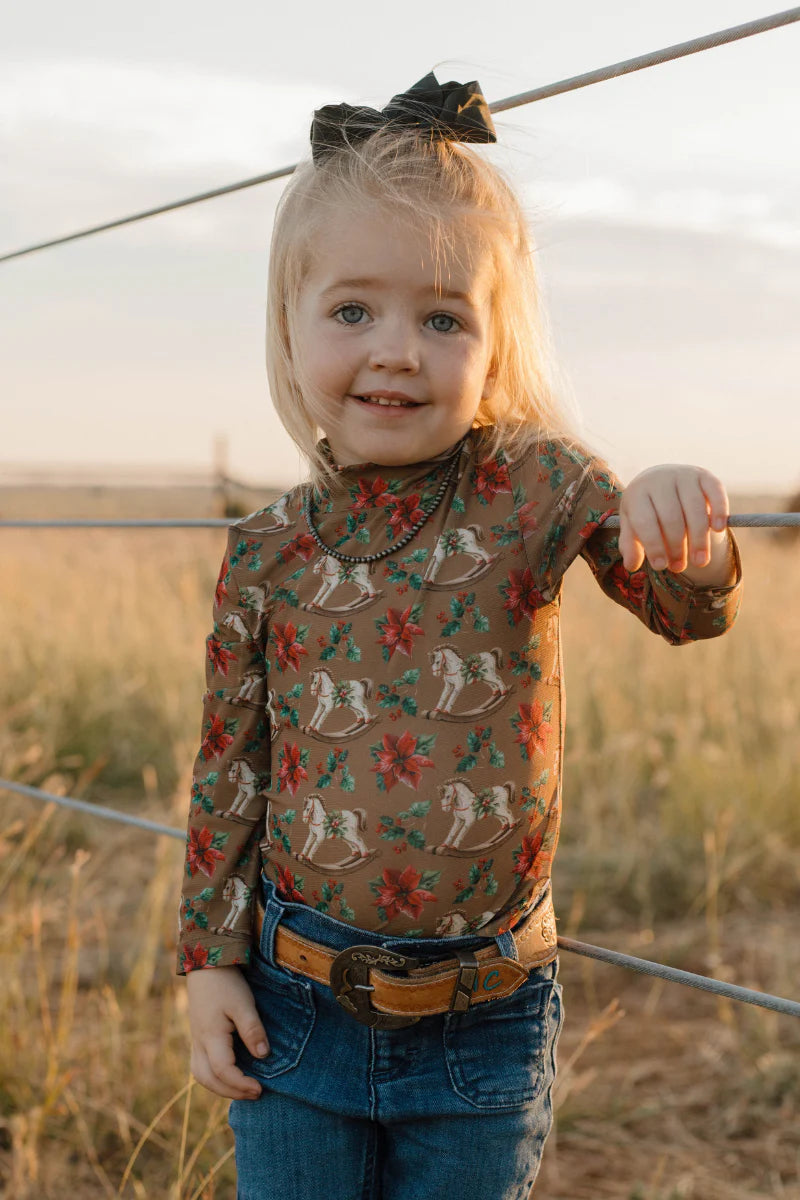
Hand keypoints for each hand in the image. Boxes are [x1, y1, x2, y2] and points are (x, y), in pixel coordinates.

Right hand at [186, 965, 268, 1099]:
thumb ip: (252, 1030)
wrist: (206, 966)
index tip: (260, 1088)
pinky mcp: (197, 1037)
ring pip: (201, 1076)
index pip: (223, 1071)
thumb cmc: (226, 984)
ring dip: (221, 1088)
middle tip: (255, 1093)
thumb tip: (263, 1056)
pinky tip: (231, 1075)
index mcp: (210, 1036)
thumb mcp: (244, 1004)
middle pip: (208, 1080)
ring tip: (243, 1089)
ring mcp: (196, 1041)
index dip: (241, 1084)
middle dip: (231, 1092)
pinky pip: (201, 1066)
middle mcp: (199, 1043)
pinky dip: (215, 1078)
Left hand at [619, 465, 728, 573]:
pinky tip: (718, 530)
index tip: (660, 566)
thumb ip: (630, 545)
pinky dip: (719, 510)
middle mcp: (660, 480)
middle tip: (680, 567)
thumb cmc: (645, 510)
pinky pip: (715, 491)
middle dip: (676, 546)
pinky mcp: (703, 475)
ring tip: (700, 561)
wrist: (660, 480)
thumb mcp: (632, 525)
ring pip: (694, 508)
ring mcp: (683, 475)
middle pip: (671, 517)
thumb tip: (631, 566)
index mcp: (638, 493)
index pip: (645, 521)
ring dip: (699, 538)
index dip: (653, 546)